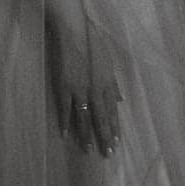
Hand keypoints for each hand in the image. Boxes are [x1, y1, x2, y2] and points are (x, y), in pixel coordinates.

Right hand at [47, 22, 123, 157]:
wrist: (74, 31)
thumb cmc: (93, 42)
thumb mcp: (108, 62)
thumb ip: (113, 83)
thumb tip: (120, 99)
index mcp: (107, 84)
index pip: (113, 111)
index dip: (114, 127)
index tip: (117, 142)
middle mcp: (96, 90)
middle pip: (102, 118)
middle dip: (104, 136)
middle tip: (107, 154)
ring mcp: (80, 90)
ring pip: (85, 117)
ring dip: (87, 135)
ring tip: (88, 150)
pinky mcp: (65, 87)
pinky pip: (65, 109)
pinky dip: (65, 122)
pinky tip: (65, 135)